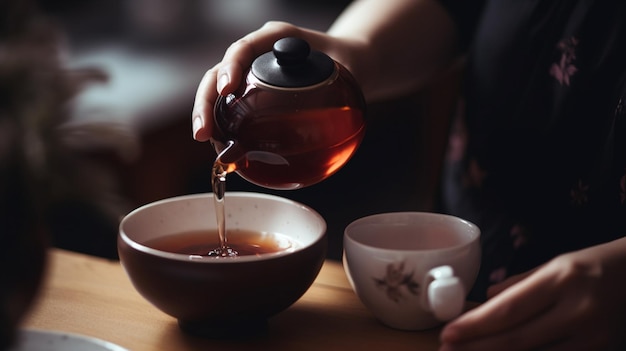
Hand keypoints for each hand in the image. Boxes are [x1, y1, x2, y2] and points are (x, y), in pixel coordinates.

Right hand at [191, 21, 345, 141]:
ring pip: (217, 91)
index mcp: (275, 39)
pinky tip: (225, 148)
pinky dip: (224, 127)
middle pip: (218, 73)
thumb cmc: (347, 62)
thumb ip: (338, 83)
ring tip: (206, 141)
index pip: (244, 49)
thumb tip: (330, 116)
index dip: (230, 68)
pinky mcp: (252, 93)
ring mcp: (251, 74)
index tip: (227, 89)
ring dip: (207, 116)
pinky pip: (232, 107)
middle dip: (206, 102)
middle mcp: (257, 54)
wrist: (349, 63)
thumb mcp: (346, 67)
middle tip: (204, 132)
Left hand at [439, 238, 625, 350]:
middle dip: (477, 347)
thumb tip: (488, 297)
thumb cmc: (596, 266)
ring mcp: (593, 336)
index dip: (475, 325)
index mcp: (561, 278)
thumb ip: (521, 283)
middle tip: (448, 350)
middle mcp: (577, 309)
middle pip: (516, 338)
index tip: (448, 333)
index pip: (508, 309)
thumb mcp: (557, 264)